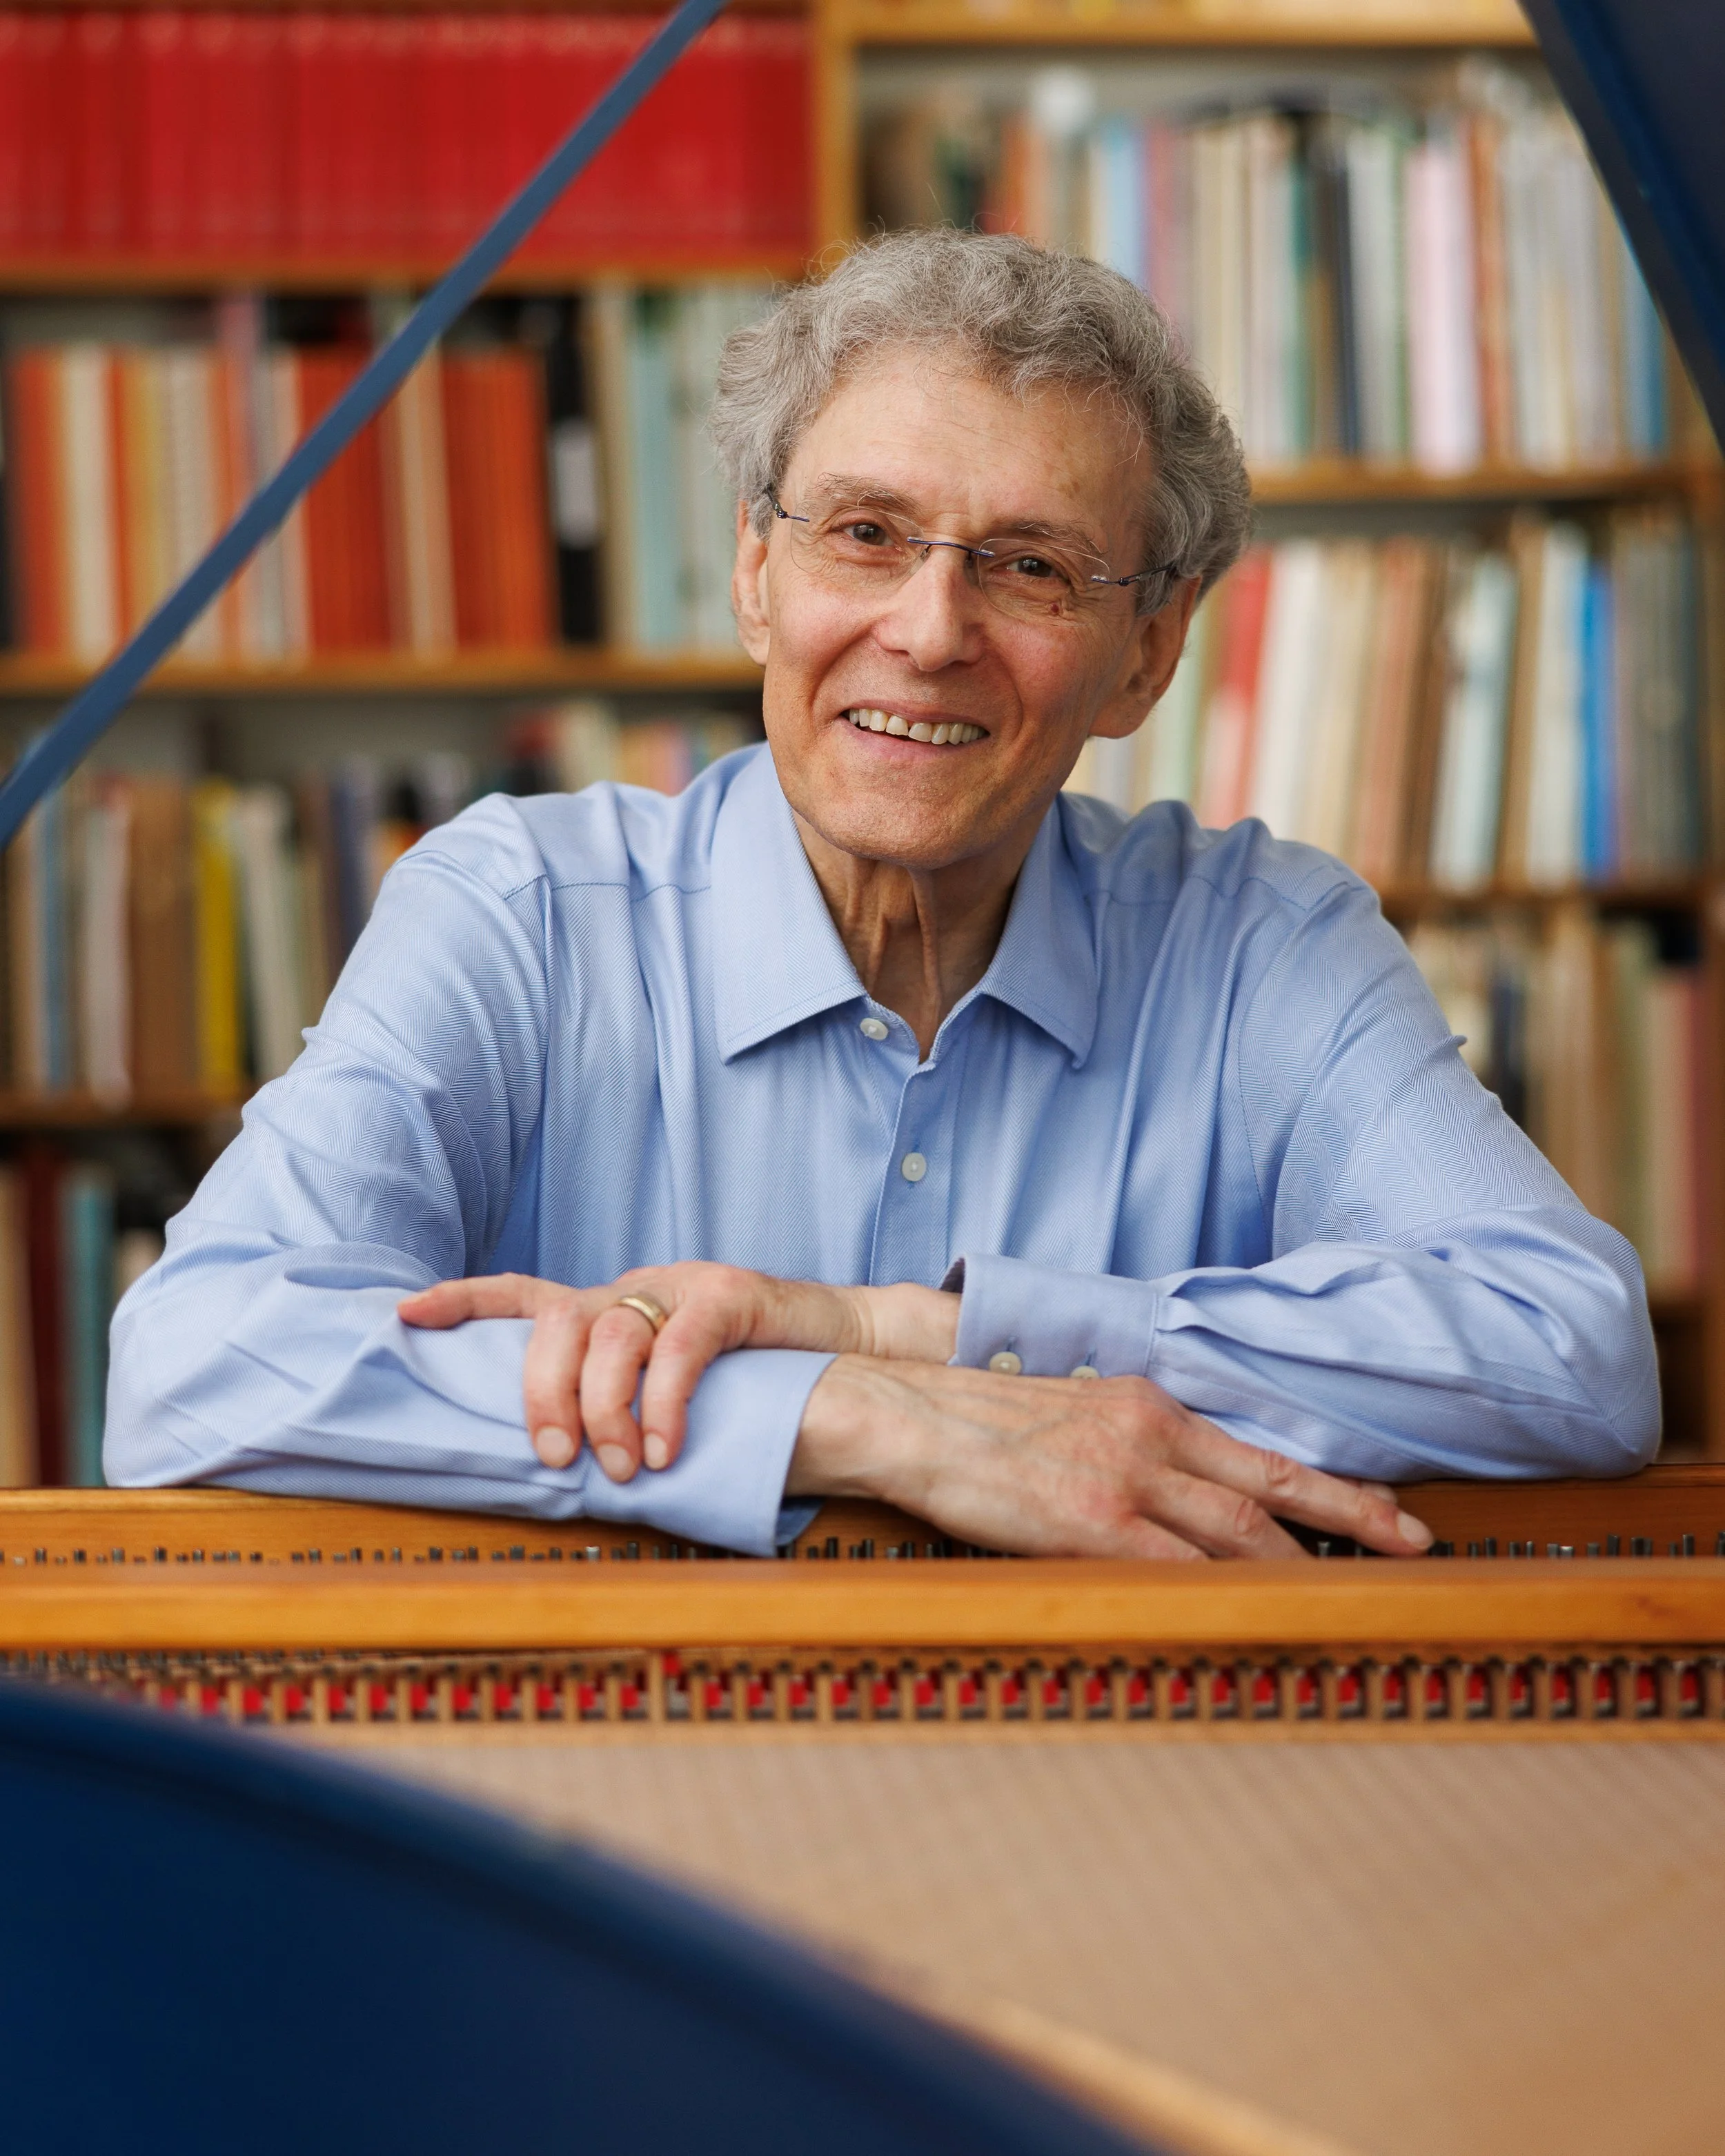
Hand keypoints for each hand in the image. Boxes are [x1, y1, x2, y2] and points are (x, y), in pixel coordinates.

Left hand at [397, 1265, 958, 1481]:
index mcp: (610, 1311)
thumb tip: (553, 1476)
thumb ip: (614, 1414)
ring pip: (611, 1332)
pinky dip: (664, 1404)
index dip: (462, 1300)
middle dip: (540, 1391)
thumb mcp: (666, 1399)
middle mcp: (636, 1288)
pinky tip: (665, 1449)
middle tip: (555, 1456)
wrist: (845, 1353)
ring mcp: (682, 1286)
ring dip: (603, 1408)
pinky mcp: (730, 1295)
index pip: (522, 1293)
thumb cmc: (747, 1388)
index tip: (403, 1314)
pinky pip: (680, 1346)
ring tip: (619, 1466)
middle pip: (555, 1319)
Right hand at [788, 1356, 1433, 1558]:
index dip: (1331, 1487)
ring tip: (1351, 1593)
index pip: (1258, 1453)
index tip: (1387, 1512)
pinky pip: (1176, 1568)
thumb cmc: (972, 1416)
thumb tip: (1171, 1483)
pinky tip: (1260, 1612)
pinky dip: (1224, 1592)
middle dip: (1350, 1520)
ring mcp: (1124, 1480)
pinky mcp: (1090, 1523)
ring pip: (1237, 1533)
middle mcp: (1149, 1436)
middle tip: (1412, 1547)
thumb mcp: (1069, 1410)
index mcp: (1145, 1405)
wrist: (901, 1412)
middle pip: (1271, 1491)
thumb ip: (1127, 1440)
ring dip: (1297, 1567)